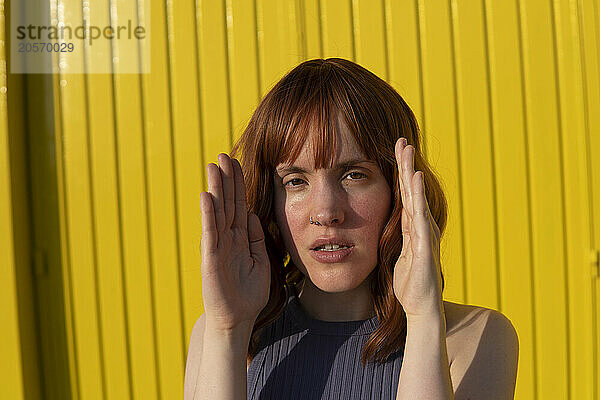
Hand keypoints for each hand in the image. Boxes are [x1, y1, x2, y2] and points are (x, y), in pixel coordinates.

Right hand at [200, 153, 270, 330]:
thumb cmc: (248, 292)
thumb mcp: (259, 260)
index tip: (235, 163)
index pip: (239, 205)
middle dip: (225, 179)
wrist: (238, 318)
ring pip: (217, 213)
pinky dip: (209, 215)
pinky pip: (211, 234)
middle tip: (222, 155)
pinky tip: (207, 197)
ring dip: (215, 190)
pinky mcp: (211, 259)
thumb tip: (254, 215)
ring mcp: (218, 247)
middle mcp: (227, 238)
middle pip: (227, 203)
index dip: (237, 185)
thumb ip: (256, 238)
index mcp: (240, 237)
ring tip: (212, 167)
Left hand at [392, 138, 443, 320]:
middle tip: (402, 141)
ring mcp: (425, 237)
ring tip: (407, 154)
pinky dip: (418, 201)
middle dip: (406, 165)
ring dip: (412, 177)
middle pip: (412, 192)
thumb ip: (394, 234)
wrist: (420, 307)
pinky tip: (414, 182)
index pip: (405, 194)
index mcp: (411, 227)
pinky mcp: (425, 250)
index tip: (394, 149)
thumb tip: (386, 220)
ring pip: (417, 201)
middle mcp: (421, 228)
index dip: (400, 172)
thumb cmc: (409, 281)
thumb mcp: (396, 251)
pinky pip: (420, 222)